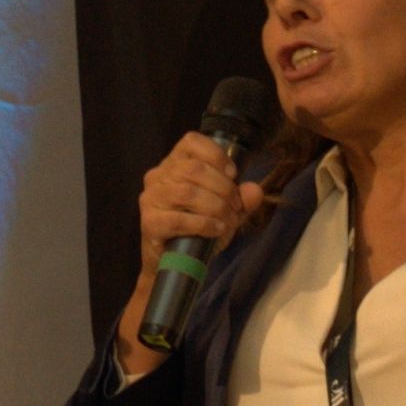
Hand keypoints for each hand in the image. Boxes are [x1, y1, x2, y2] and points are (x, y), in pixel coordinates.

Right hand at [134, 127, 275, 266]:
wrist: (176, 263)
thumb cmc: (198, 230)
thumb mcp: (226, 211)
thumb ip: (242, 200)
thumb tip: (255, 190)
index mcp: (174, 163)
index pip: (191, 141)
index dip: (216, 155)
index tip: (233, 175)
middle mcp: (158, 176)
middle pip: (194, 169)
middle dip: (223, 188)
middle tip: (236, 207)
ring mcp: (151, 199)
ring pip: (187, 193)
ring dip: (215, 207)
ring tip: (228, 220)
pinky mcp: (149, 223)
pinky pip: (178, 219)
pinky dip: (203, 224)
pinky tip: (216, 230)